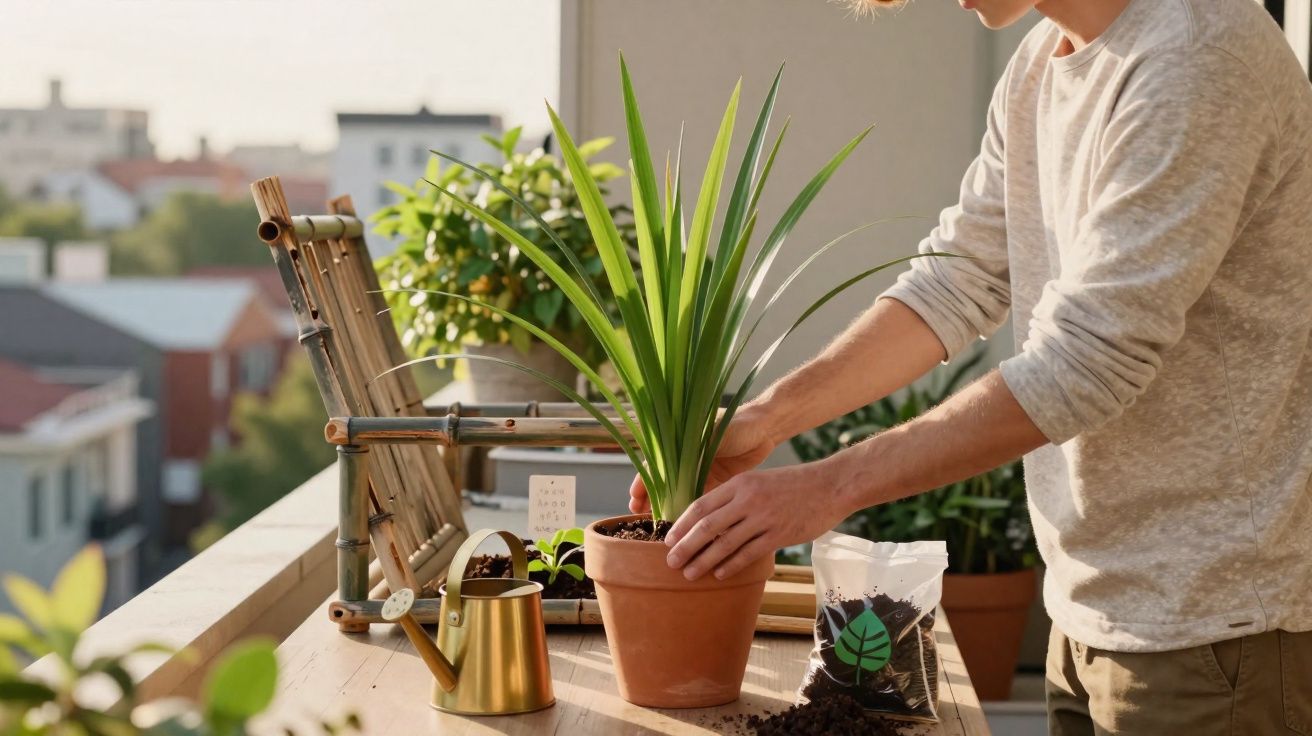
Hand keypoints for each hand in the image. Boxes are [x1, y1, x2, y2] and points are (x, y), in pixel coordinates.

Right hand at [628, 406, 777, 513]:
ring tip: (661, 528)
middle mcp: (687, 460)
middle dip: (652, 501)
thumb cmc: (736, 425)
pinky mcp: (716, 482)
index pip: (654, 466)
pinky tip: (686, 526)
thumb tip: (673, 476)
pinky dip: (692, 512)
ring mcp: (701, 472)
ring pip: (680, 495)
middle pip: (664, 484)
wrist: (765, 428)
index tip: (634, 500)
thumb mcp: (710, 437)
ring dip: (670, 510)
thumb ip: (693, 456)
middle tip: (642, 519)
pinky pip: (700, 500)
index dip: (642, 483)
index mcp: (681, 445)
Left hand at [662, 461, 850, 580]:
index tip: (668, 539)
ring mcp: (764, 518)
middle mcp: (749, 499)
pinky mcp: (780, 535)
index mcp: (741, 483)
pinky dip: (731, 565)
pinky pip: (749, 554)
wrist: (831, 485)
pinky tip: (719, 574)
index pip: (702, 505)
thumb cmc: (794, 484)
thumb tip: (711, 520)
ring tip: (689, 573)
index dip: (682, 524)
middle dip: (685, 545)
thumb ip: (737, 496)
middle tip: (670, 561)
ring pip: (725, 543)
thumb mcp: (760, 481)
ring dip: (704, 561)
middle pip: (707, 526)